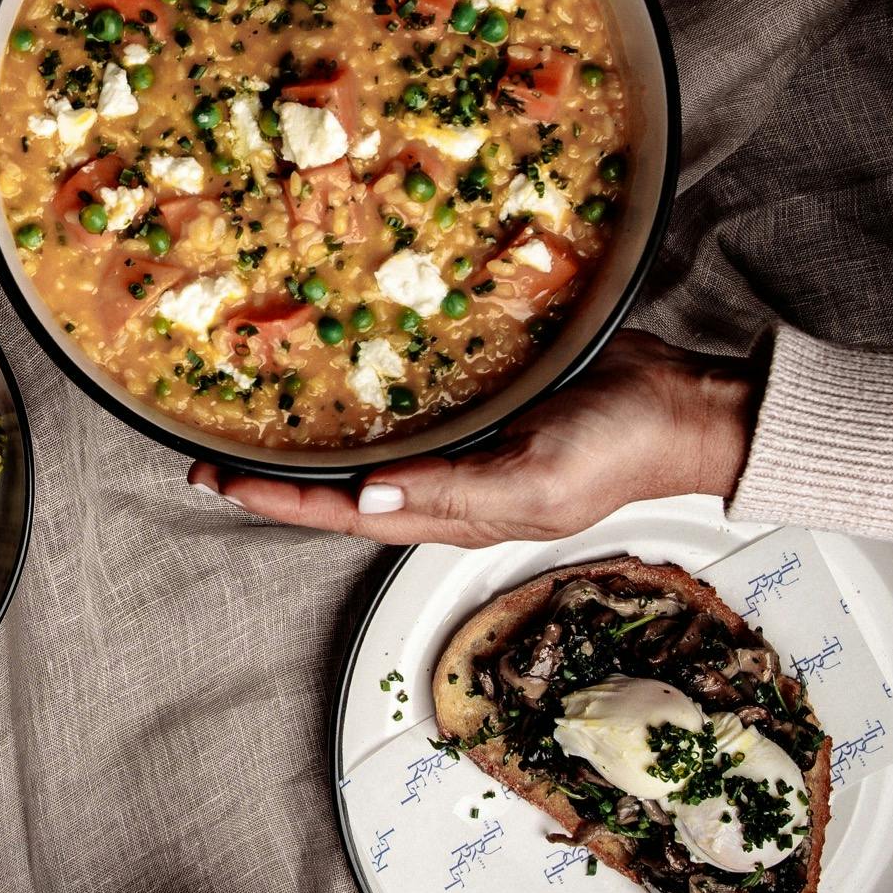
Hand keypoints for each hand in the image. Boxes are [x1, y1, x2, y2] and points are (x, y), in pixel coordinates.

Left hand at [190, 331, 761, 546]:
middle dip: (273, 479)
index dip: (277, 502)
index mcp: (454, 510)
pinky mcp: (482, 399)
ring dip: (309, 442)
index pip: (342, 515)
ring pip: (366, 450)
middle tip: (206, 455)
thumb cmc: (622, 450)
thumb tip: (366, 501)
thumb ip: (454, 493)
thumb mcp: (540, 480)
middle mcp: (447, 482)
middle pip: (340, 489)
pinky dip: (362, 399)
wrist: (685, 405)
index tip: (218, 482)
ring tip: (250, 421)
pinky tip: (334, 377)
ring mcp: (464, 442)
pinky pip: (407, 407)